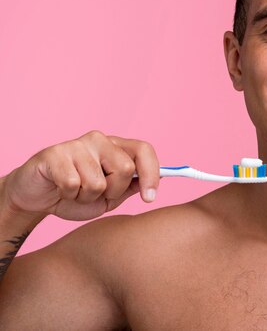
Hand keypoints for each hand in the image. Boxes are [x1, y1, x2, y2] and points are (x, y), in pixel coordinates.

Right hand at [2, 131, 159, 220]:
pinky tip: (60, 189)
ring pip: (98, 182)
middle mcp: (99, 140)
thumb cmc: (75, 195)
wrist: (36, 198)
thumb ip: (130, 187)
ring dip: (86, 197)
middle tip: (95, 194)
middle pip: (125, 168)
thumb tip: (158, 180)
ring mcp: (77, 144)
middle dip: (113, 191)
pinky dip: (67, 195)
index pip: (144, 150)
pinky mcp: (54, 153)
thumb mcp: (109, 197)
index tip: (149, 198)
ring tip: (74, 191)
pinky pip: (72, 183)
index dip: (151, 174)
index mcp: (116, 147)